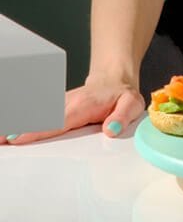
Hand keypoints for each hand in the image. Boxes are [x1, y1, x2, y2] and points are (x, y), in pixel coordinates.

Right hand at [1, 76, 144, 145]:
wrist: (115, 79)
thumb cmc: (121, 95)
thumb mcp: (131, 104)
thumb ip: (122, 116)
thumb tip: (110, 130)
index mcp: (82, 106)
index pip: (56, 121)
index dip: (36, 130)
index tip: (17, 139)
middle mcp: (66, 104)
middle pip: (38, 119)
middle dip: (17, 130)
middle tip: (0, 142)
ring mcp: (58, 106)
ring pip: (34, 116)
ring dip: (15, 127)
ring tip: (0, 140)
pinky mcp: (55, 109)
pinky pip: (36, 116)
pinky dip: (21, 123)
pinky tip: (8, 134)